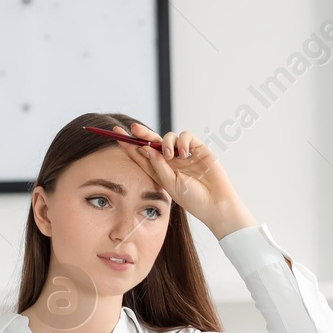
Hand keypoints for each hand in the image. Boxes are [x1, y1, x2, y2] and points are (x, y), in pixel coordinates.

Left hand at [110, 122, 255, 237]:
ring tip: (169, 156)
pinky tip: (184, 154)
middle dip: (142, 133)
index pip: (141, 154)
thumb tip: (145, 148)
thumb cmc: (193, 200)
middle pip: (152, 142)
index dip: (129, 145)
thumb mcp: (169, 185)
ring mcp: (184, 154)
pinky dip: (182, 141)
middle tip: (132, 128)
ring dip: (165, 142)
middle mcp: (170, 161)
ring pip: (169, 137)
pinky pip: (185, 136)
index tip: (117, 135)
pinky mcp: (197, 149)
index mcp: (160, 171)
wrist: (216, 204)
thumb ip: (157, 166)